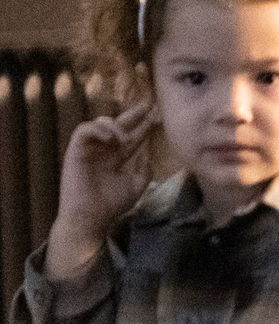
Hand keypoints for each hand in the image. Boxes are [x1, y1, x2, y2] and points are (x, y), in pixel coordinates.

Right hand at [45, 102, 154, 277]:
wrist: (91, 217)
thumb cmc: (111, 204)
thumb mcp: (136, 186)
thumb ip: (144, 170)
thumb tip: (149, 155)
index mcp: (118, 157)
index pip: (132, 136)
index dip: (144, 126)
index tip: (158, 116)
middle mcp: (104, 150)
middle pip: (118, 124)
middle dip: (133, 114)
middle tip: (149, 105)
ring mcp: (89, 149)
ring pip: (99, 122)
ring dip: (115, 125)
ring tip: (124, 139)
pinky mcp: (75, 150)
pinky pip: (83, 130)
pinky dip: (97, 130)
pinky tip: (110, 138)